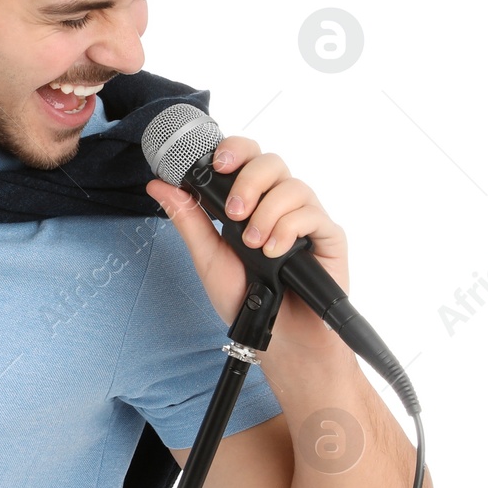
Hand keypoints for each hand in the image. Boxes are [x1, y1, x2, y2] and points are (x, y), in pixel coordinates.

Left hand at [145, 137, 349, 345]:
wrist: (274, 337)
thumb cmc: (244, 298)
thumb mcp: (207, 257)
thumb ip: (188, 219)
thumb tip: (159, 184)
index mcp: (249, 202)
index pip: (246, 158)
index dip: (234, 150)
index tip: (217, 164)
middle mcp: (278, 204)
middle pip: (272, 162)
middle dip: (248, 181)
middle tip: (234, 213)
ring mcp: (304, 218)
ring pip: (293, 186)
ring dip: (266, 212)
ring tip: (253, 244)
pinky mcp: (328, 235)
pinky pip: (312, 214)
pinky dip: (288, 230)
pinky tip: (274, 252)